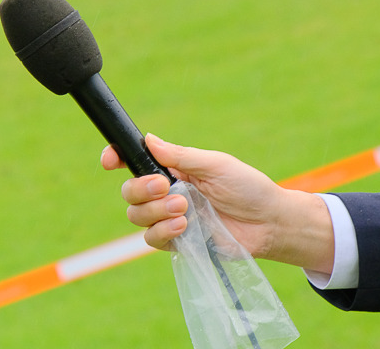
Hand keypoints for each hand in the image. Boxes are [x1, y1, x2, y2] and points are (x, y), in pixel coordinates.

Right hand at [101, 135, 334, 273]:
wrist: (269, 223)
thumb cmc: (247, 187)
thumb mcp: (216, 164)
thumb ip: (181, 156)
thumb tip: (149, 139)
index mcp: (172, 168)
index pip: (134, 161)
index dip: (116, 158)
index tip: (110, 161)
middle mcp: (165, 192)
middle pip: (129, 191)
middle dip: (140, 188)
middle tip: (166, 187)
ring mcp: (169, 218)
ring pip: (136, 215)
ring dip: (155, 211)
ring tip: (184, 209)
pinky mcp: (177, 242)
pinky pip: (152, 238)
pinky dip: (163, 231)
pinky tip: (184, 227)